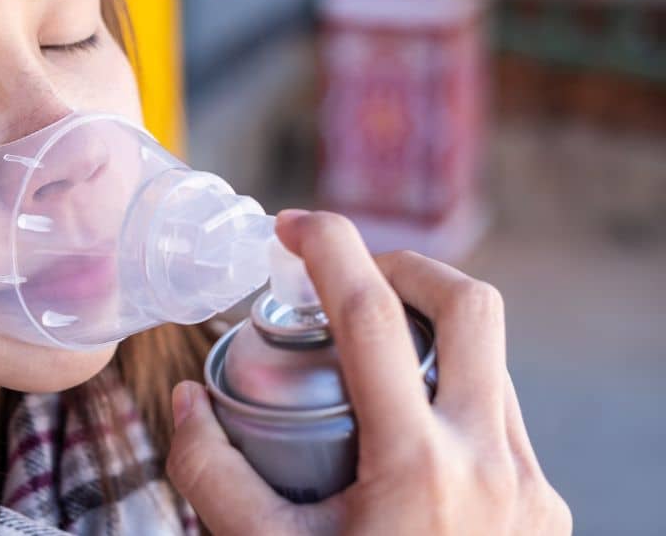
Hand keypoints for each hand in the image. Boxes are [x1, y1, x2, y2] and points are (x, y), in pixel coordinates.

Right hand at [166, 210, 570, 534]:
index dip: (327, 248)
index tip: (289, 226)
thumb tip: (185, 405)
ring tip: (364, 372)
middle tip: (349, 279)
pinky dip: (450, 405)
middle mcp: (494, 464)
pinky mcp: (547, 513)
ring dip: (427, 345)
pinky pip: (501, 425)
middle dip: (405, 268)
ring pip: (490, 368)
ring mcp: (532, 489)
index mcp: (420, 467)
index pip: (372, 316)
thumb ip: (211, 477)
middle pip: (472, 307)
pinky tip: (404, 446)